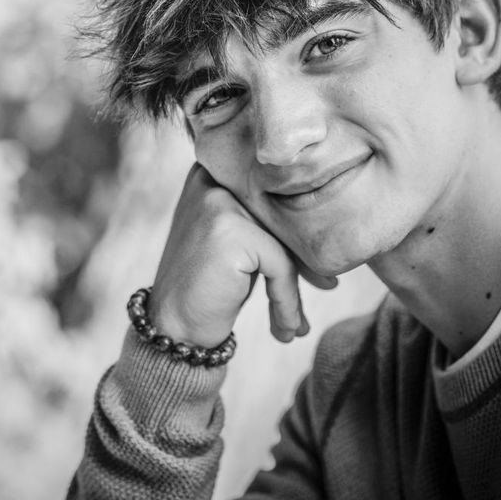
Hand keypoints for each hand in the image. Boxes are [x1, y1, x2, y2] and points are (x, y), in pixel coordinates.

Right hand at [148, 164, 334, 347]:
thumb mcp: (237, 240)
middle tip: (327, 285)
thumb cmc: (209, 286)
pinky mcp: (230, 230)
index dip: (300, 230)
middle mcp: (213, 178)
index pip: (274, 194)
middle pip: (283, 214)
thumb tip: (329, 220)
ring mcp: (219, 202)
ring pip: (285, 241)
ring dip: (297, 285)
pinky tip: (284, 328)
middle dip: (308, 255)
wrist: (172, 328)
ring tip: (295, 323)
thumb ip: (267, 218)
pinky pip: (279, 265)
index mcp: (214, 171)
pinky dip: (286, 300)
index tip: (321, 268)